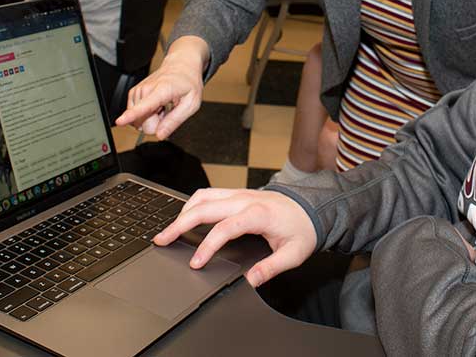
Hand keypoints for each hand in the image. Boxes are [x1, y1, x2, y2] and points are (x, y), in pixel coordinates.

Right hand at [114, 37, 208, 138]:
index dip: (130, 115)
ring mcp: (138, 91)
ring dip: (151, 119)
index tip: (119, 121)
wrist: (181, 66)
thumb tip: (160, 135)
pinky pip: (135, 116)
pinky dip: (146, 115)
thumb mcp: (191, 104)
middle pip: (141, 122)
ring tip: (163, 107)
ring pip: (137, 121)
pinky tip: (156, 107)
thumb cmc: (188, 82)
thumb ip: (174, 121)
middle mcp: (146, 89)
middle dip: (155, 124)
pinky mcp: (133, 94)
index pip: (143, 106)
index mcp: (162, 91)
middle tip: (167, 112)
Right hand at [154, 188, 316, 286]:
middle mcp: (245, 199)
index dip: (207, 246)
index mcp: (258, 214)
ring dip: (183, 212)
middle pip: (204, 207)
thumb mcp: (294, 254)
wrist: (313, 207)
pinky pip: (210, 193)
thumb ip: (271, 268)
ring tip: (170, 231)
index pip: (224, 228)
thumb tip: (251, 281)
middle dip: (179, 224)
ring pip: (203, 196)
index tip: (196, 263)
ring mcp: (240, 193)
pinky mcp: (238, 193)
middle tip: (162, 240)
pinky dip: (193, 205)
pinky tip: (187, 217)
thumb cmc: (303, 229)